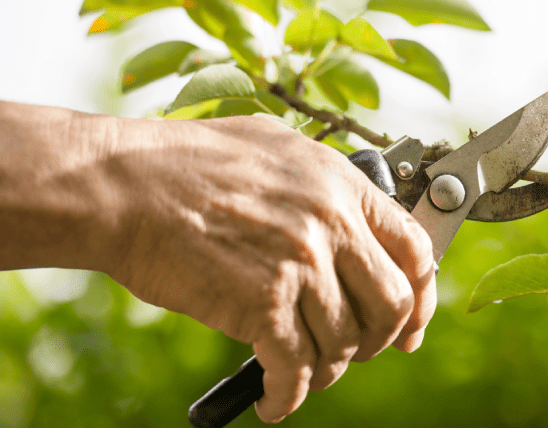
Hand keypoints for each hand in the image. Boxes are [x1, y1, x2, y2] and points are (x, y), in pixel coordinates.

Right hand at [106, 115, 436, 422]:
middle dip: (381, 340)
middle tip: (360, 351)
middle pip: (392, 305)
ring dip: (329, 369)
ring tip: (305, 372)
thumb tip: (351, 217)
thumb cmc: (189, 162)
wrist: (126, 184)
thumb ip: (322, 182)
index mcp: (341, 184)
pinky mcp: (262, 304)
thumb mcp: (275, 147)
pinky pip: (296, 369)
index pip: (414, 249)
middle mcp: (331, 224)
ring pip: (344, 343)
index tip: (411, 323)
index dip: (421, 295)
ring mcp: (300, 264)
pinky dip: (289, 397)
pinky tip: (276, 401)